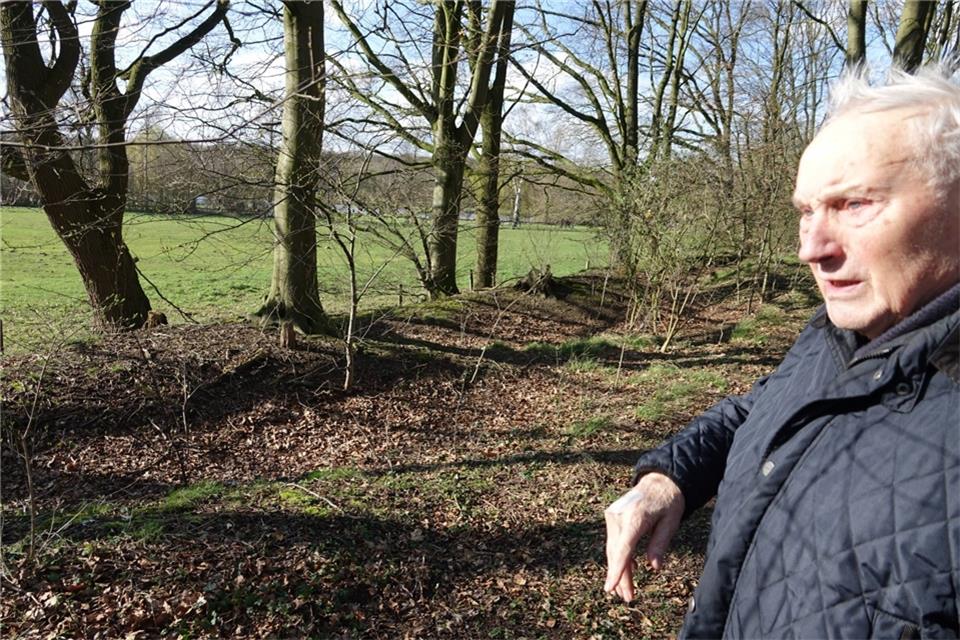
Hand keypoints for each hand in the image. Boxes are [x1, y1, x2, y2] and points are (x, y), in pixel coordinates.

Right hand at [603, 472, 684, 601]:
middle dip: (620, 577)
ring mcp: (613, 515)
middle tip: (628, 598)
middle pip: (616, 552)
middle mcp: (619, 516)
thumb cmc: (669, 501)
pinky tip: (628, 571)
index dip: (616, 570)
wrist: (659, 480)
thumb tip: (654, 567)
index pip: (623, 548)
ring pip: (613, 549)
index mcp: (635, 517)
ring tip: (626, 591)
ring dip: (619, 569)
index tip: (609, 587)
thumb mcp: (671, 522)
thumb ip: (660, 543)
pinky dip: (620, 557)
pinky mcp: (612, 517)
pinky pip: (615, 541)